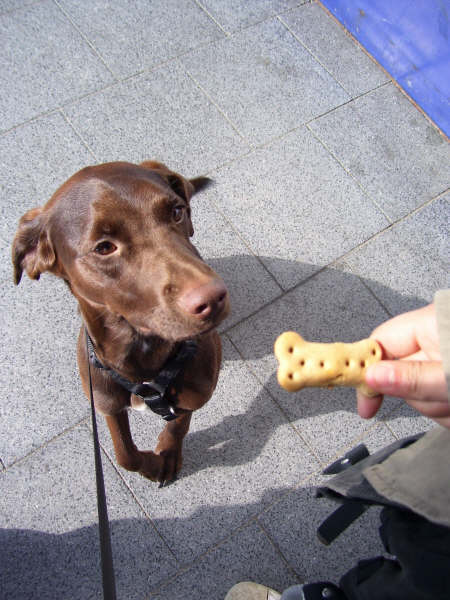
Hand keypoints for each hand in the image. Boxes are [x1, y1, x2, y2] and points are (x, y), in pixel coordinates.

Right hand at [357, 303, 449, 427]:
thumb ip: (413, 378)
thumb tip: (371, 376)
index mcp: (429, 323)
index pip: (379, 344)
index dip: (368, 371)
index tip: (365, 401)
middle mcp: (434, 335)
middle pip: (401, 374)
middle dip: (420, 397)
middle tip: (443, 400)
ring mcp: (443, 353)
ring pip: (421, 389)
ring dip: (438, 405)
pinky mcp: (448, 369)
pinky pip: (437, 394)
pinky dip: (447, 406)